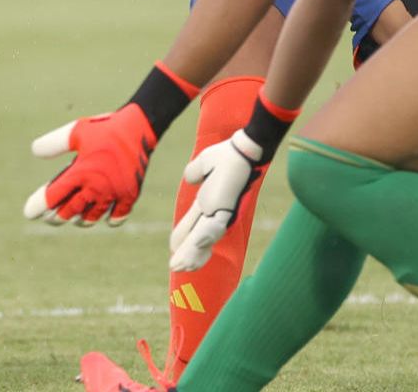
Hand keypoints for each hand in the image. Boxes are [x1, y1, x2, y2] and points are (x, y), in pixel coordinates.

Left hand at [21, 104, 157, 226]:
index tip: (29, 213)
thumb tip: (35, 151)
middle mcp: (96, 187)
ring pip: (92, 217)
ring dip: (81, 219)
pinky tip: (104, 218)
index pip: (53, 196)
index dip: (39, 206)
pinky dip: (110, 220)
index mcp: (80, 172)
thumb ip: (53, 143)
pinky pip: (118, 216)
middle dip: (58, 216)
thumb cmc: (104, 129)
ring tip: (75, 218)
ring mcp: (114, 194)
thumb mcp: (75, 131)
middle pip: (71, 211)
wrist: (139, 128)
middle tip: (50, 218)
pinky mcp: (130, 195)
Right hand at [167, 131, 267, 271]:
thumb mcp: (203, 164)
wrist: (243, 150)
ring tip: (179, 266)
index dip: (182, 238)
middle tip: (175, 267)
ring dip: (190, 253)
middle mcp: (213, 211)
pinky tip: (194, 249)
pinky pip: (211, 228)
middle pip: (196, 237)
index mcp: (206, 203)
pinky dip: (201, 240)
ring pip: (202, 239)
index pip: (191, 225)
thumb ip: (194, 173)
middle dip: (186, 253)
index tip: (173, 251)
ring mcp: (219, 212)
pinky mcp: (225, 210)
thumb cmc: (227, 155)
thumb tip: (190, 179)